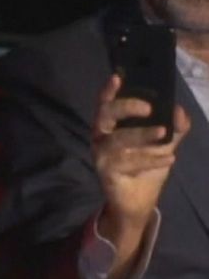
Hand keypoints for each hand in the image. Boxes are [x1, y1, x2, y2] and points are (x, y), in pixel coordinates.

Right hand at [92, 75, 189, 278]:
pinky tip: (168, 158)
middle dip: (126, 108)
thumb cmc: (147, 167)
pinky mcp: (105, 172)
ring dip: (142, 135)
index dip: (109, 90)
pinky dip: (149, 158)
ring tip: (164, 134)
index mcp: (112, 126)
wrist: (139, 201)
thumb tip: (178, 111)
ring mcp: (101, 155)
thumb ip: (175, 126)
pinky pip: (126, 161)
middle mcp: (101, 137)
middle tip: (149, 108)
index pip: (106, 104)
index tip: (118, 77)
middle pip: (105, 115)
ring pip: (117, 140)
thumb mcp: (166, 144)